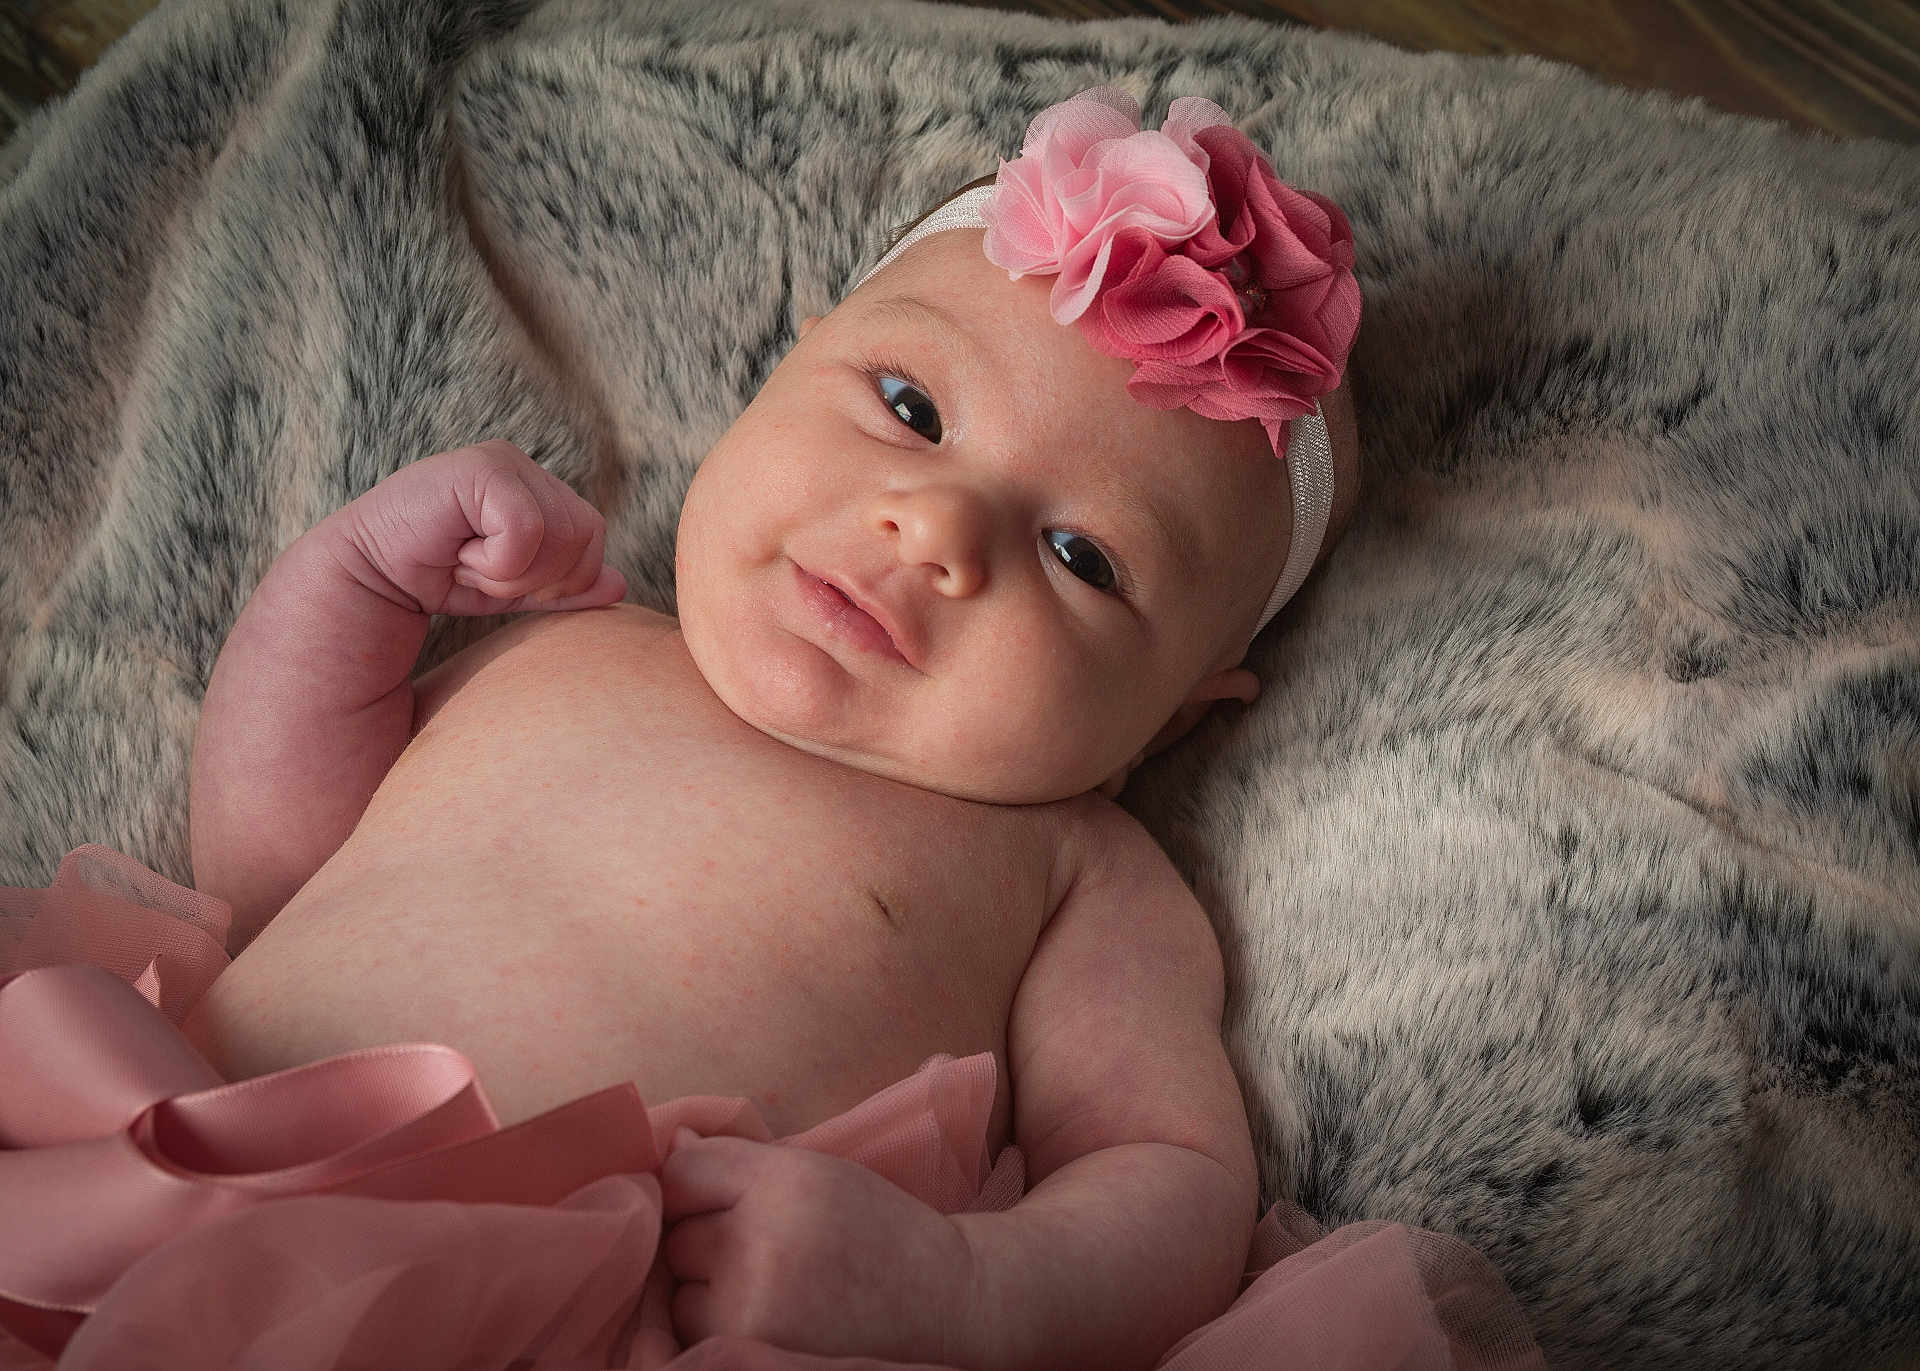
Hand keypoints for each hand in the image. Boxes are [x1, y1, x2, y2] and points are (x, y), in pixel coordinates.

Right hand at [336, 440, 625, 614]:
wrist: (371, 579)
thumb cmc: (439, 577)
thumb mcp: (513, 588)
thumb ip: (565, 586)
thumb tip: (619, 584)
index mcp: (540, 489)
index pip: (593, 540)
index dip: (555, 578)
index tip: (498, 576)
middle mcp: (526, 468)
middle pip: (585, 539)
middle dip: (534, 577)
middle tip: (479, 569)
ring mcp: (503, 461)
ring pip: (560, 537)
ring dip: (509, 572)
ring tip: (466, 558)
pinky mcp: (481, 469)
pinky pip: (527, 532)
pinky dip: (495, 561)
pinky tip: (457, 551)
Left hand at [660, 1133, 978, 1363]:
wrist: (941, 1301)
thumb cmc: (872, 1228)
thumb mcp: (814, 1172)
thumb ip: (737, 1159)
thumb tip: (670, 1142)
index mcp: (786, 1183)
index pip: (683, 1171)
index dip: (696, 1182)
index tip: (722, 1193)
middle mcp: (763, 1243)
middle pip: (676, 1232)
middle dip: (706, 1235)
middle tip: (770, 1243)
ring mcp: (752, 1307)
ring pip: (676, 1288)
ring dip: (704, 1286)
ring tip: (772, 1282)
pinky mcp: (748, 1348)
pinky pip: (692, 1331)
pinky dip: (717, 1324)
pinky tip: (768, 1313)